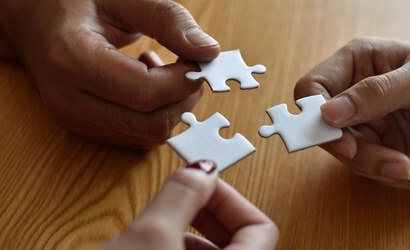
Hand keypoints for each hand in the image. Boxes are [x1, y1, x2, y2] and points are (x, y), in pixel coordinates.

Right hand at [0, 0, 218, 147]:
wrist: (32, 20)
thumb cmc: (80, 2)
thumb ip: (169, 19)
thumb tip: (210, 51)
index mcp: (71, 57)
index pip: (146, 92)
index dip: (185, 79)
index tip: (200, 56)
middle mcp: (68, 98)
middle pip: (151, 123)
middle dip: (185, 97)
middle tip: (189, 64)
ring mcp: (73, 119)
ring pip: (148, 136)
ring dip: (174, 107)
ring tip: (163, 68)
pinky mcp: (84, 129)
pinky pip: (138, 137)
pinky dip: (158, 114)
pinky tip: (149, 82)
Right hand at [101, 160, 278, 249]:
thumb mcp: (150, 235)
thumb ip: (182, 194)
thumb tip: (201, 168)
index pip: (262, 227)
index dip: (231, 199)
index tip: (200, 185)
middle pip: (239, 241)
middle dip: (207, 216)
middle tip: (179, 199)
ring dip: (189, 236)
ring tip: (156, 226)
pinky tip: (147, 248)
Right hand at [295, 37, 409, 188]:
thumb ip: (376, 93)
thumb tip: (328, 112)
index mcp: (357, 64)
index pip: (312, 87)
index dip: (315, 115)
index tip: (343, 139)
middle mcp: (356, 96)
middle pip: (331, 133)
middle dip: (364, 155)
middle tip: (399, 165)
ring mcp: (371, 127)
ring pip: (357, 160)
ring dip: (394, 170)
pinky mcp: (388, 152)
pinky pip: (385, 174)